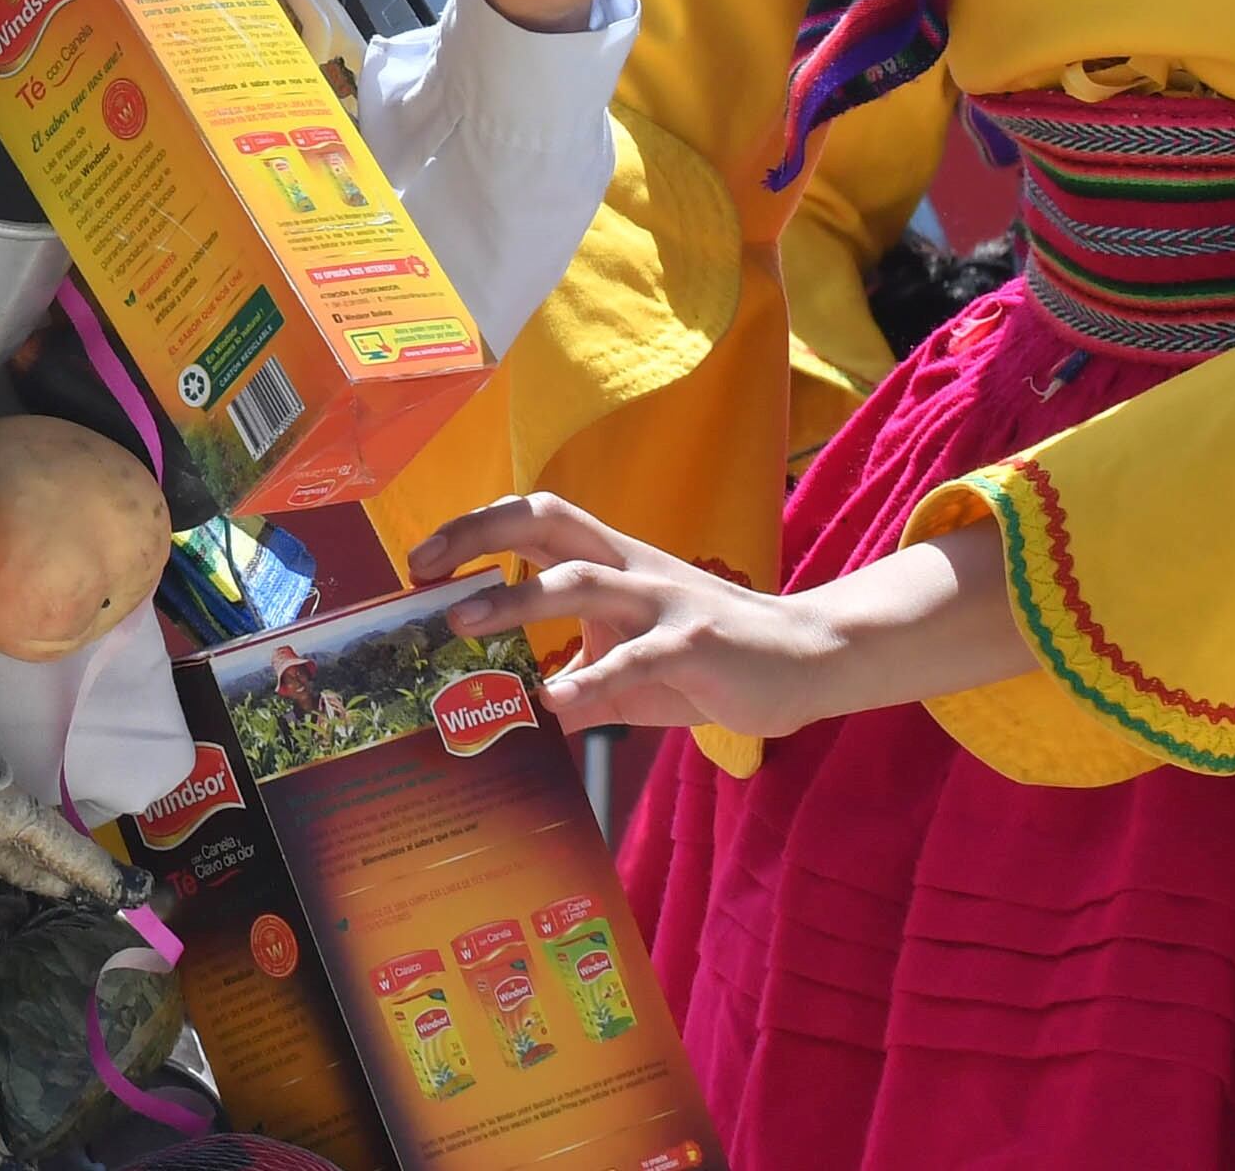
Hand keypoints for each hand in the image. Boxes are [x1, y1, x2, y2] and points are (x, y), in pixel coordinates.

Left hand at [408, 490, 1022, 739]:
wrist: (810, 659)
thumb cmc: (713, 664)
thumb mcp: (637, 676)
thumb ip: (587, 687)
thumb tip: (531, 715)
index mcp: (615, 562)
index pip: (537, 519)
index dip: (478, 529)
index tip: (423, 560)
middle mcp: (633, 568)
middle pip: (548, 522)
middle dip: (480, 536)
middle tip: (425, 572)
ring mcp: (664, 601)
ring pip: (580, 580)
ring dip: (515, 598)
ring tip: (462, 621)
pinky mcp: (695, 645)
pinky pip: (635, 657)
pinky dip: (591, 677)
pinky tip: (556, 700)